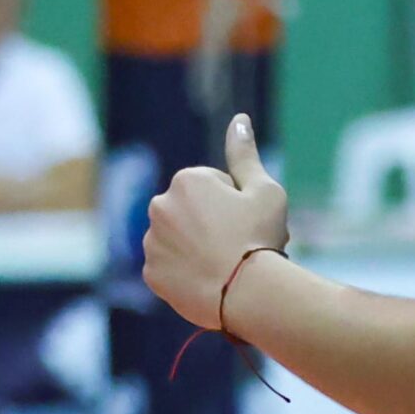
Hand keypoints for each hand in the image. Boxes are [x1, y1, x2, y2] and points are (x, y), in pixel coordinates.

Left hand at [143, 113, 288, 333]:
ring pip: (178, 239)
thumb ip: (244, 154)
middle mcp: (160, 206)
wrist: (248, 294)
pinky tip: (208, 279)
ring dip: (196, 246)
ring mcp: (152, 242)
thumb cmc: (259, 237)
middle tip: (237, 244)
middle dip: (210, 222)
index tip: (246, 222)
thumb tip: (239, 119)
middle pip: (192, 211)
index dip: (236, 203)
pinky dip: (185, 271)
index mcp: (187, 180)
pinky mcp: (150, 273)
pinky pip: (169, 267)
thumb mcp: (264, 189)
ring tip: (224, 265)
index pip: (213, 186)